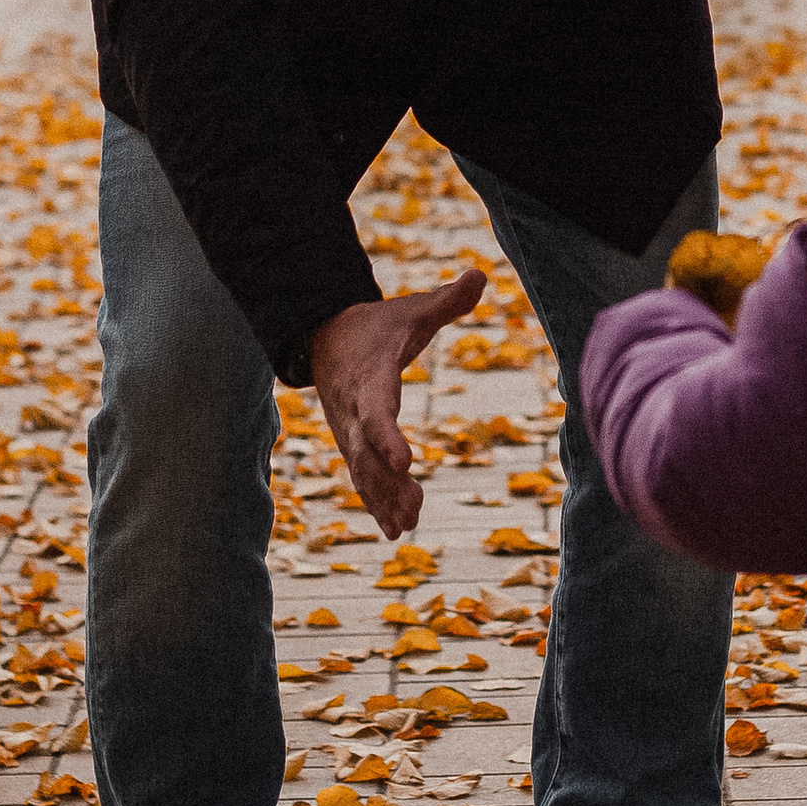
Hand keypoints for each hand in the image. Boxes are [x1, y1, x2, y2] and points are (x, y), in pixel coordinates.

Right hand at [308, 269, 485, 537]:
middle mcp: (352, 412)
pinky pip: (362, 479)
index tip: (404, 461)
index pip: (375, 412)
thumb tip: (481, 274)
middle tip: (414, 507)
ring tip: (408, 526)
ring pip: (363, 472)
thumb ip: (445, 300)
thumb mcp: (410, 310)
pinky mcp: (351, 447)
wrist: (325, 340)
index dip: (387, 437)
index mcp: (369, 379)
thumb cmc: (377, 327)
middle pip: (367, 453)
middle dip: (387, 481)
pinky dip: (376, 504)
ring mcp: (347, 433)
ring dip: (384, 500)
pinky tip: (396, 531)